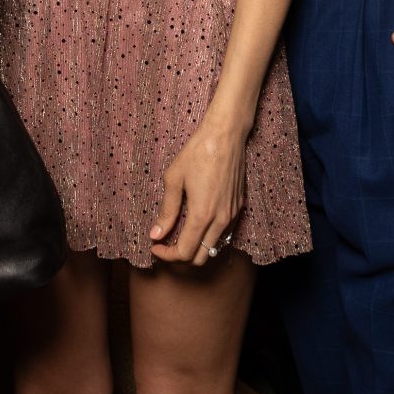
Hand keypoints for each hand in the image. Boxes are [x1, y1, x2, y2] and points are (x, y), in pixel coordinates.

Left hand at [148, 119, 247, 266]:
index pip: (185, 252)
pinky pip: (223, 235)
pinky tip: (196, 224)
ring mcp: (232, 215)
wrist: (226, 135)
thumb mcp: (174, 179)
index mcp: (202, 214)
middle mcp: (220, 220)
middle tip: (165, 244)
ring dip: (195, 249)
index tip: (155, 246)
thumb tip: (155, 234)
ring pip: (213, 248)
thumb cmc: (198, 152)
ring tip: (179, 235)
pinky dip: (208, 238)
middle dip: (180, 256)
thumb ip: (166, 210)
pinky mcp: (238, 208)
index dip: (167, 255)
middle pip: (200, 258)